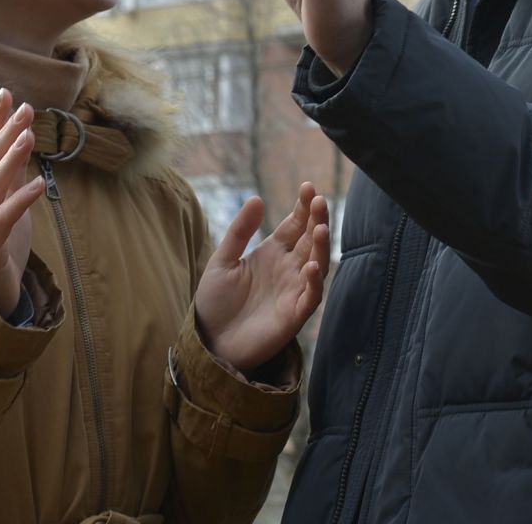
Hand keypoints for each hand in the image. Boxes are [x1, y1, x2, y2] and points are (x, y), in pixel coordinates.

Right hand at [0, 89, 46, 318]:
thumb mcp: (5, 201)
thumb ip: (10, 173)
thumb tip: (22, 137)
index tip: (7, 94)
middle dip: (5, 133)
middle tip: (25, 108)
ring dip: (10, 159)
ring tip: (28, 136)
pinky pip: (4, 218)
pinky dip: (21, 199)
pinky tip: (38, 183)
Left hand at [195, 184, 330, 374]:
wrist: (209, 342)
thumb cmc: (216, 302)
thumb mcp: (222, 261)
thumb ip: (239, 232)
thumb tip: (256, 198)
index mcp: (273, 253)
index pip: (295, 225)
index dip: (303, 207)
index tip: (308, 188)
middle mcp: (288, 269)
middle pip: (310, 239)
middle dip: (317, 219)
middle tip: (319, 201)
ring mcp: (293, 291)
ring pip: (317, 265)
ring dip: (321, 247)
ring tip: (320, 228)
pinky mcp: (294, 315)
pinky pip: (311, 296)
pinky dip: (314, 282)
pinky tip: (309, 266)